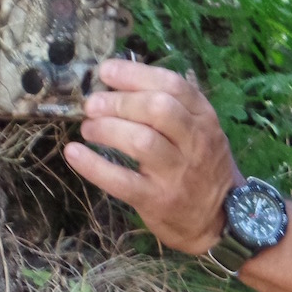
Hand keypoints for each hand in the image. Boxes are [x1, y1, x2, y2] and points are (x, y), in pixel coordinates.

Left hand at [64, 59, 244, 254]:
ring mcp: (177, 173)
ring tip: (88, 128)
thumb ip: (172, 106)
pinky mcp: (158, 200)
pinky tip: (74, 153)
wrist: (217, 220)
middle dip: (118, 102)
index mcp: (204, 118)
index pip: (173, 86)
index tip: (106, 71)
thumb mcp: (200, 131)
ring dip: (106, 129)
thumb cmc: (201, 166)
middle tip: (92, 104)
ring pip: (141, 141)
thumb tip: (119, 81)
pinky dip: (93, 165)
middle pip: (157, 109)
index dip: (135, 74)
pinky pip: (122, 180)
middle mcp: (195, 142)